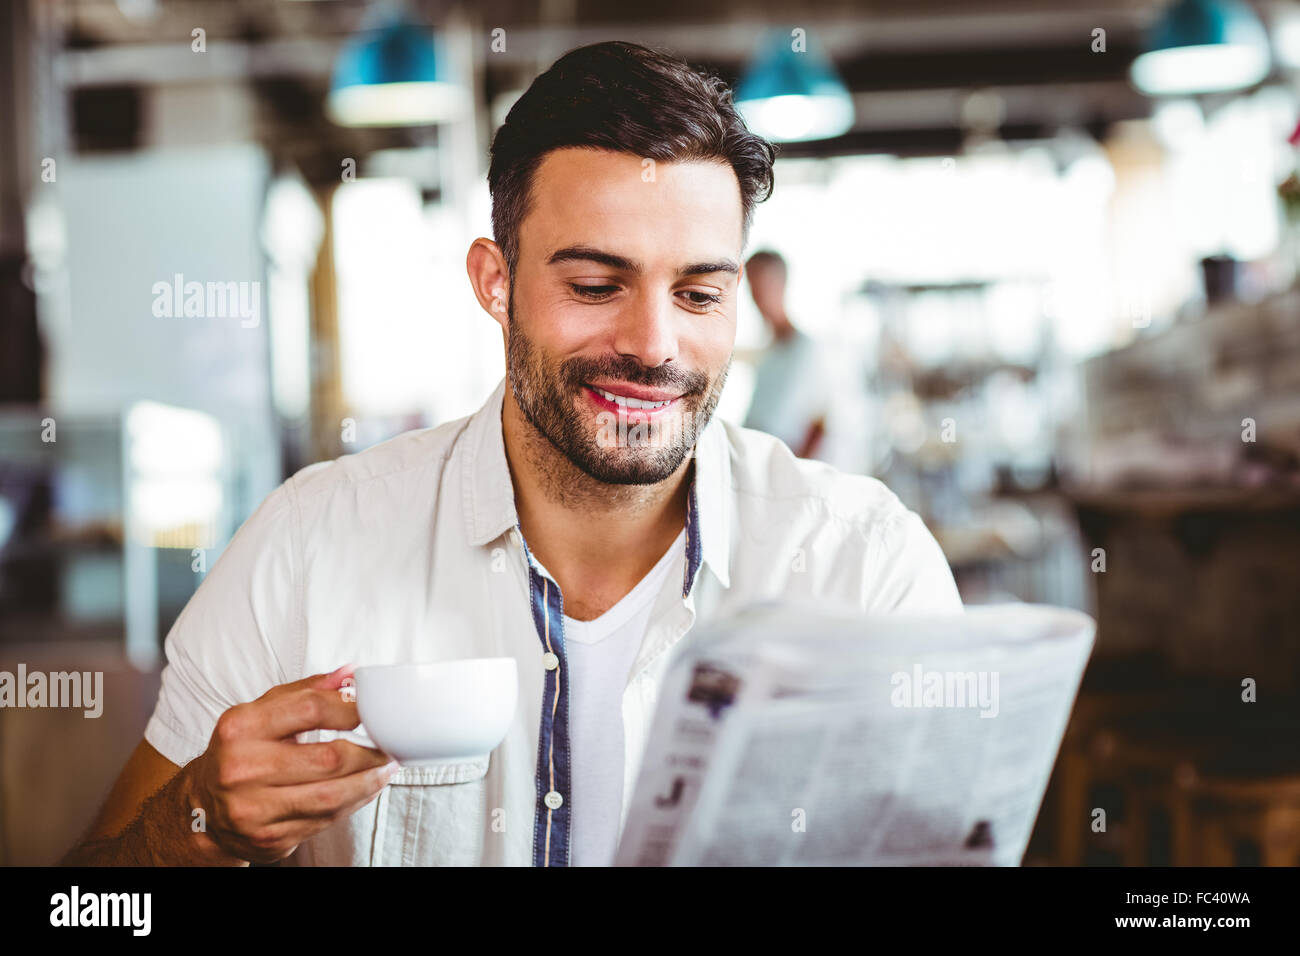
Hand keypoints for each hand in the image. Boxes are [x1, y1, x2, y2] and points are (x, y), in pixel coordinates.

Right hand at [182, 666, 398, 863]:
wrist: (202, 807)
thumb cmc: (240, 751)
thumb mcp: (262, 712)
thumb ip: (307, 691)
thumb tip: (351, 674)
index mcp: (240, 728)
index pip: (310, 709)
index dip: (350, 708)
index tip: (371, 711)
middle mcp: (242, 770)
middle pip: (329, 759)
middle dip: (370, 753)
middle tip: (389, 746)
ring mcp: (253, 810)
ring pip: (332, 796)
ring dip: (369, 781)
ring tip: (385, 768)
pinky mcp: (268, 839)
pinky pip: (325, 821)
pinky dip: (353, 803)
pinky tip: (364, 789)